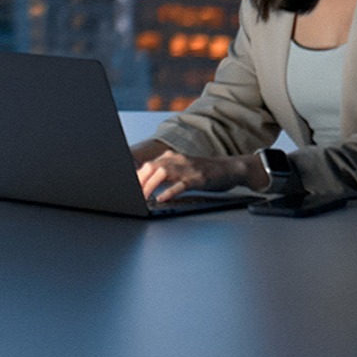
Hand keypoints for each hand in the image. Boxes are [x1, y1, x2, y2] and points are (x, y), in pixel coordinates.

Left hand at [138, 147, 259, 202]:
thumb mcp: (182, 169)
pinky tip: (162, 198)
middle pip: (151, 167)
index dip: (135, 177)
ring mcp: (188, 168)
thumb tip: (146, 184)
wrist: (231, 168)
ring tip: (142, 197)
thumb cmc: (205, 172)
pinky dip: (169, 191)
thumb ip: (165, 174)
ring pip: (162, 174)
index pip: (147, 166)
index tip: (125, 188)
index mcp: (171, 158)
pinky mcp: (198, 178)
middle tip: (130, 195)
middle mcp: (177, 160)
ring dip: (149, 186)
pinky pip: (181, 184)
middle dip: (139, 181)